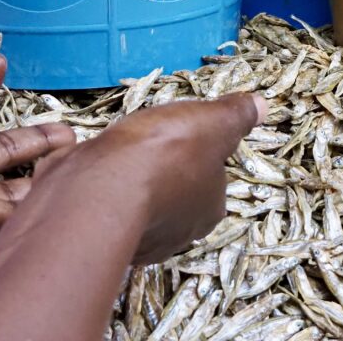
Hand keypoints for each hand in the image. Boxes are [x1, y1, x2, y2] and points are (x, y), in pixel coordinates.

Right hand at [0, 94, 266, 340]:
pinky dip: (90, 182)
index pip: (212, 179)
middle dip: (159, 169)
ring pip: (133, 199)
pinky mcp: (93, 232)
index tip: (181, 134)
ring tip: (112, 150)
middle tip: (144, 140)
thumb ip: (236, 114)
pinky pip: (96, 200)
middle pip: (173, 193)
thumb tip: (260, 105)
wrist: (97, 189)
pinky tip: (82, 162)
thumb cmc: (163, 155)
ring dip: (123, 177)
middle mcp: (176, 232)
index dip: (198, 153)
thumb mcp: (213, 122)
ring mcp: (133, 237)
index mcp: (209, 208)